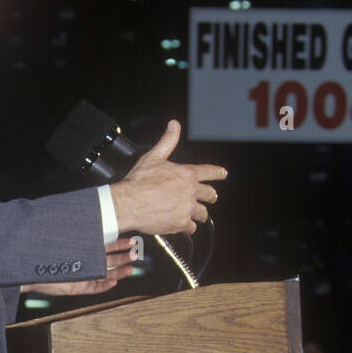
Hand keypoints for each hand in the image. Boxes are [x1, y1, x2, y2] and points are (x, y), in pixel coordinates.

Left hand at [23, 236, 140, 295]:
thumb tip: (87, 210)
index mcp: (83, 246)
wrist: (30, 264)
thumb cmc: (45, 248)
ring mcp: (81, 273)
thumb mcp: (65, 234)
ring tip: (130, 268)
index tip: (130, 240)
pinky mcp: (76, 286)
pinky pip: (94, 287)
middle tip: (135, 253)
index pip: (106, 245)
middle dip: (123, 257)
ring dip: (119, 271)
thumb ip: (78, 226)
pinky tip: (114, 281)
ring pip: (105, 273)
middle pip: (108, 259)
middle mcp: (83, 260)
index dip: (119, 243)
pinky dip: (104, 285)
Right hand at [109, 120, 225, 236]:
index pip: (209, 172)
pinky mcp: (181, 223)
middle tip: (212, 198)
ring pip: (202, 213)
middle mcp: (190, 191)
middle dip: (211, 196)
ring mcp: (187, 208)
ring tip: (198, 215)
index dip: (218, 173)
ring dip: (201, 214)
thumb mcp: (154, 156)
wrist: (128, 203)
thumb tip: (174, 125)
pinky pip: (191, 228)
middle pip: (210, 195)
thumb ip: (168, 141)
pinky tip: (185, 227)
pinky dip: (189, 227)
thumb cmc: (139, 181)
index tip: (223, 174)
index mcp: (186, 174)